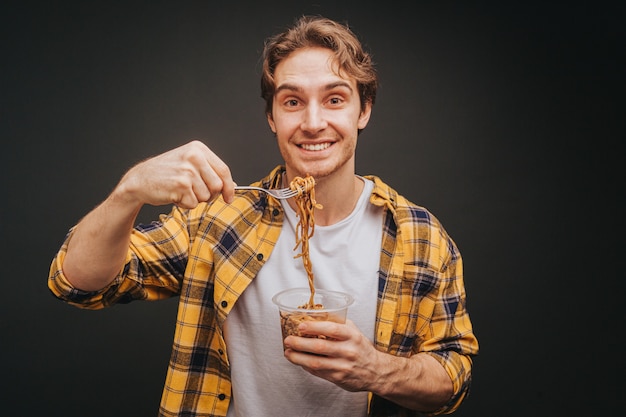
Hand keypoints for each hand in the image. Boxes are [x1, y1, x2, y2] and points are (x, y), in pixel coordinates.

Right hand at [116, 140, 234, 208]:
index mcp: (198, 149)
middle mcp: (194, 156)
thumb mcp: (189, 165)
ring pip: (206, 196)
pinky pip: (193, 204)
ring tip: (181, 191)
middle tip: (194, 193)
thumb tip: (232, 185)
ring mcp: (187, 170)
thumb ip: (211, 173)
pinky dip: (185, 204)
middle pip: (218, 186)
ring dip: (195, 199)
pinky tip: (174, 195)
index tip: (229, 197)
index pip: (224, 170)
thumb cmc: (166, 173)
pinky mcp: (181, 185)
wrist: (140, 179)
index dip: (229, 187)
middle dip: (210, 195)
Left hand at [282, 319, 380, 391]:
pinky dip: (305, 366)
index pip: (332, 329)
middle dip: (300, 343)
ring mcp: (342, 366)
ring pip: (316, 362)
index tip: (301, 326)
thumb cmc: (362, 349)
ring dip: (298, 357)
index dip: (314, 327)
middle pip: (320, 346)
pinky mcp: (338, 378)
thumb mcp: (355, 332)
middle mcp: (348, 351)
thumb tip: (315, 317)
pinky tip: (299, 361)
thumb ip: (338, 324)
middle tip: (288, 340)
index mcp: (352, 336)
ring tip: (288, 352)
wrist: (376, 371)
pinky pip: (318, 371)